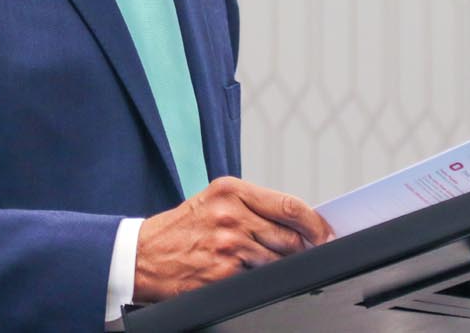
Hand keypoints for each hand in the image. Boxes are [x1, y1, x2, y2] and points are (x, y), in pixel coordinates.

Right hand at [133, 176, 333, 301]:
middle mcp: (231, 214)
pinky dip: (260, 280)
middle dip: (302, 249)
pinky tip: (244, 274)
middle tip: (303, 254)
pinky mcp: (223, 273)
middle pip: (290, 236)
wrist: (142, 256)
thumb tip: (297, 224)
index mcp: (231, 190)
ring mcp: (228, 245)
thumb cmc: (183, 229)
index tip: (327, 234)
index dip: (316, 224)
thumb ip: (254, 207)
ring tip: (260, 263)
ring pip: (278, 261)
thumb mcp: (214, 202)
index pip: (290, 205)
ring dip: (279, 266)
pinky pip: (259, 280)